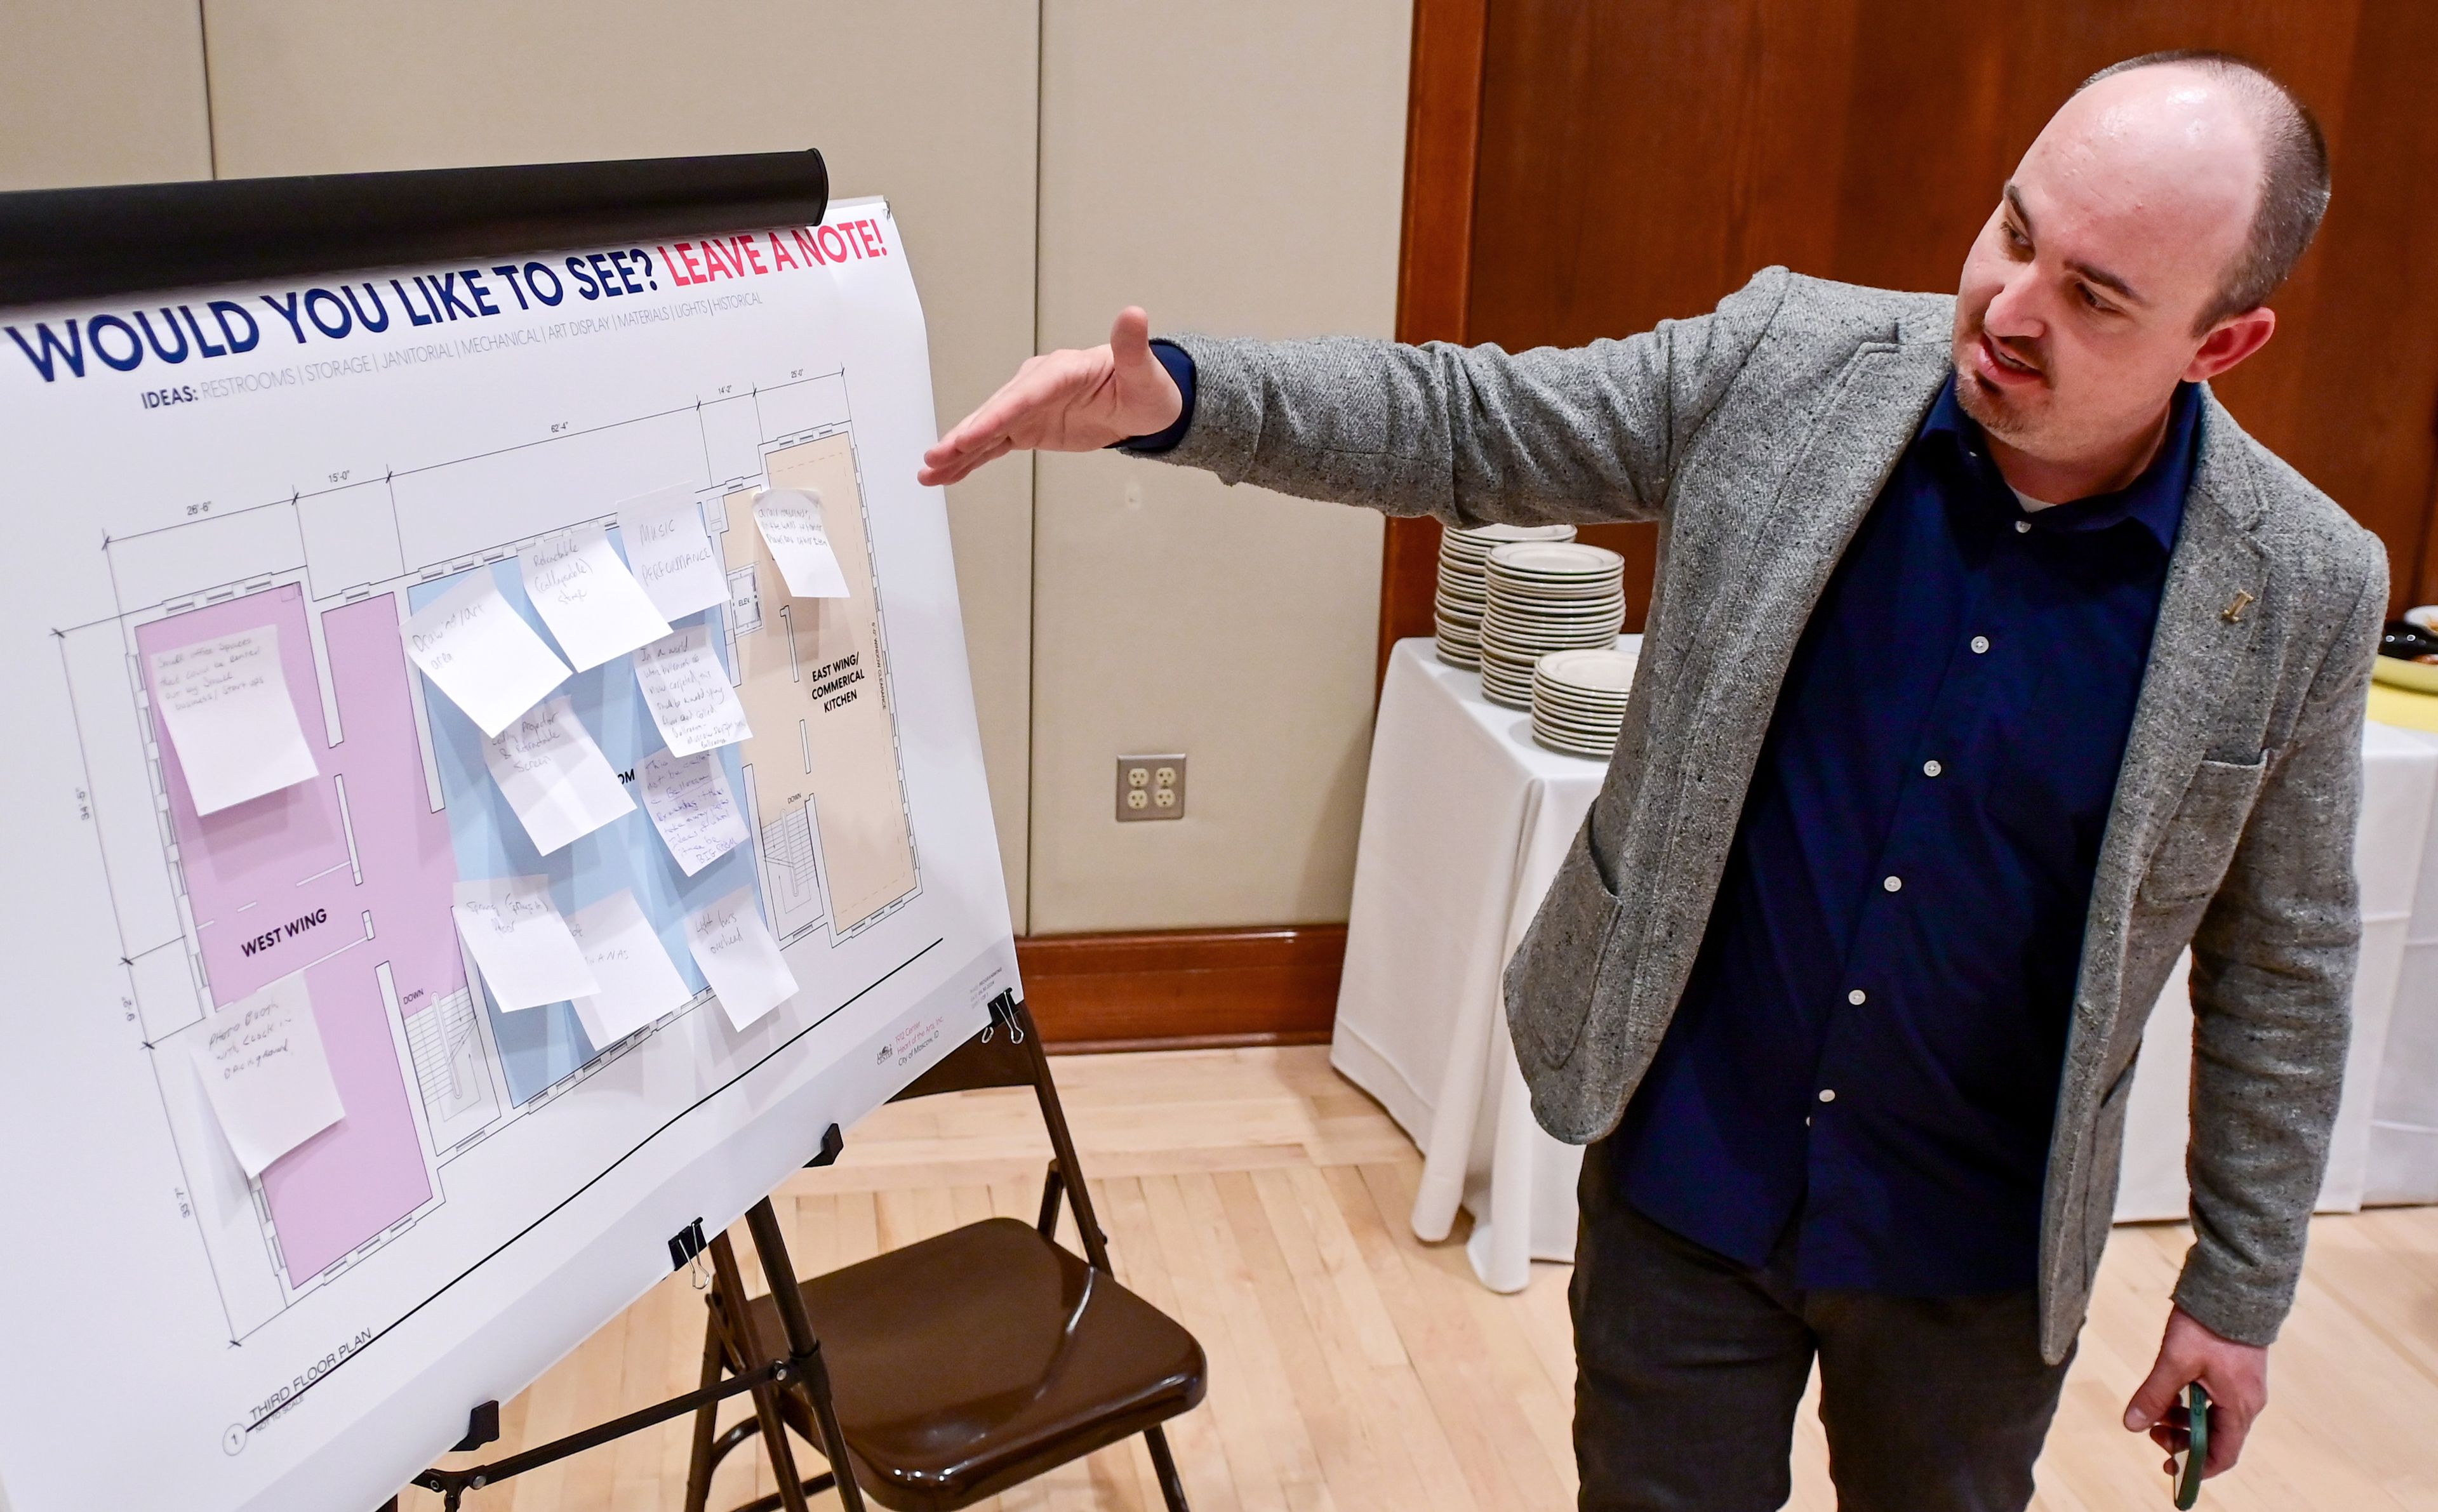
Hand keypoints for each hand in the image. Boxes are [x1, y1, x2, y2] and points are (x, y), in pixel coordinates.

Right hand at [917, 306, 1182, 485]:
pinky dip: (970, 459)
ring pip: (987, 431)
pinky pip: (993, 445)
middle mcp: (1036, 386)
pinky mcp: (1026, 427)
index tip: (972, 436)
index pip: (1023, 396)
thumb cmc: (1145, 385)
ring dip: (957, 451)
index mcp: (1060, 371)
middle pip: (995, 412)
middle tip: (936, 456)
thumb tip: (1135, 314)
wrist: (1142, 402)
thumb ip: (1133, 348)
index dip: (996, 416)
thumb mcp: (1144, 371)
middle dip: (964, 436)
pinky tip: (946, 473)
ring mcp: (1028, 407)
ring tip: (929, 471)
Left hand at [2123, 1306, 2267, 1479]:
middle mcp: (2248, 1402)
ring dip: (2184, 1419)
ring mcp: (2245, 1387)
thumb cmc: (2208, 1326)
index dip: (2196, 1466)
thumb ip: (2154, 1394)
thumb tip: (2132, 1425)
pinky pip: (2215, 1399)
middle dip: (2183, 1439)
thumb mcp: (2175, 1361)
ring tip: (2155, 1407)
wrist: (2234, 1288)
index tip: (2168, 1466)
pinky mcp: (2238, 1371)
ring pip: (2214, 1418)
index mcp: (2239, 1407)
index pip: (2224, 1455)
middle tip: (2152, 1429)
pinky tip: (2170, 1389)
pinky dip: (2192, 1401)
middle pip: (2217, 1438)